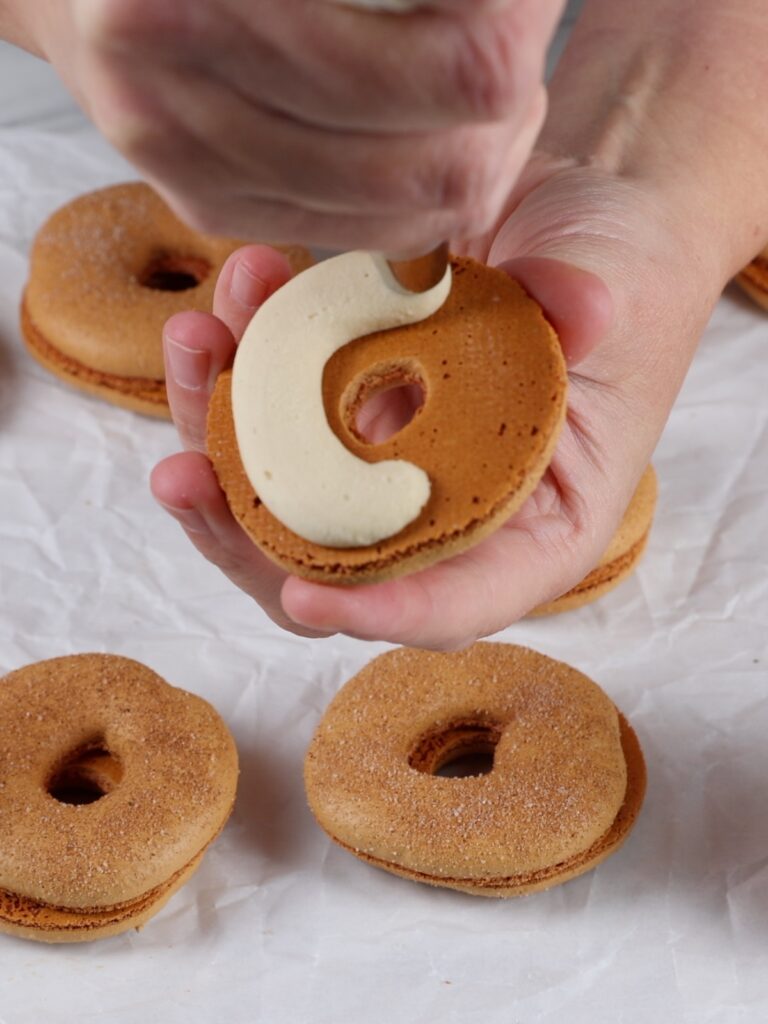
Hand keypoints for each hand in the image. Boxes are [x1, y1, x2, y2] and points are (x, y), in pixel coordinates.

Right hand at [15, 0, 563, 250]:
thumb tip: (514, 22)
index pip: (467, 65)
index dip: (522, 30)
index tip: (527, 6)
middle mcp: (180, 81)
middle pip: (447, 164)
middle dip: (507, 119)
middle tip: (513, 49)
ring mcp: (189, 159)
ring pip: (411, 213)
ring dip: (472, 159)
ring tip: (470, 94)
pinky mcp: (204, 200)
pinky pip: (357, 230)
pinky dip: (412, 196)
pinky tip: (412, 136)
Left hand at [150, 149, 725, 647]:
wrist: (571, 210)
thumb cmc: (618, 264)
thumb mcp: (619, 282)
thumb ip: (592, 306)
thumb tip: (579, 308)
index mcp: (536, 520)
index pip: (461, 600)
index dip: (387, 613)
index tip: (306, 598)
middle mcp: (451, 509)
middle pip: (337, 568)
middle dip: (248, 537)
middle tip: (184, 476)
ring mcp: (388, 461)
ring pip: (279, 496)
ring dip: (215, 433)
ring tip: (199, 338)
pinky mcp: (342, 405)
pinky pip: (268, 415)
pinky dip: (232, 369)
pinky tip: (229, 300)